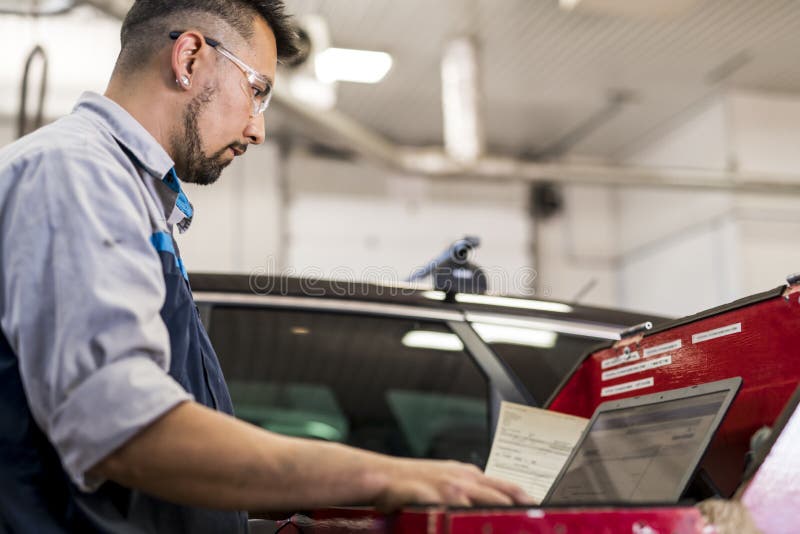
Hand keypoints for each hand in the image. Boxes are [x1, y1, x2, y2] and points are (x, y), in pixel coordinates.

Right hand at [374, 458, 535, 511]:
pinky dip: (460, 520)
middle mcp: (463, 480)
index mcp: (470, 476)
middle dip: (519, 512)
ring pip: (482, 504)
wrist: (379, 477)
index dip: (528, 502)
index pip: (510, 488)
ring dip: (493, 518)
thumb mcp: (448, 481)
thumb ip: (472, 492)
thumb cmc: (413, 483)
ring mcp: (447, 488)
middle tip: (532, 526)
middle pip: (502, 496)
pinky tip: (464, 527)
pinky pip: (450, 512)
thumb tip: (496, 507)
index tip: (542, 514)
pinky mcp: (429, 497)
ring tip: (510, 528)